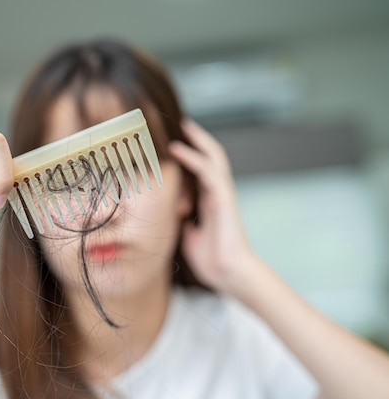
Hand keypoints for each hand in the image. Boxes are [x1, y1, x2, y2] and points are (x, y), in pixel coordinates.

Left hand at [169, 120, 255, 295]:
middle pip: (211, 157)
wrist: (228, 274)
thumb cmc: (211, 259)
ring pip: (213, 158)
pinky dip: (192, 158)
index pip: (201, 170)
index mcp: (210, 201)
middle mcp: (218, 193)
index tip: (173, 142)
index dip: (190, 154)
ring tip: (183, 126)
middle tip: (182, 123)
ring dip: (197, 140)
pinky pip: (208, 172)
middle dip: (198, 139)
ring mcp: (222, 195)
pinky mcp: (223, 199)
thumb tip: (170, 212)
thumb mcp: (187, 235)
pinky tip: (176, 149)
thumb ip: (181, 220)